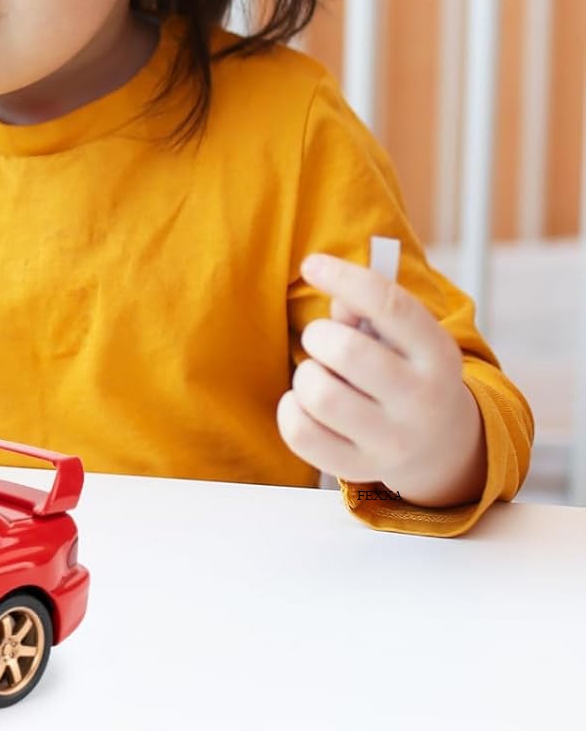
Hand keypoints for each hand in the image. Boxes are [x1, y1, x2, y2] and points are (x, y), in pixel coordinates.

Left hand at [276, 252, 486, 506]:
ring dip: (306, 374)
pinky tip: (304, 403)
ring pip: (320, 394)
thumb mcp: (404, 338)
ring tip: (319, 375)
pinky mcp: (359, 467)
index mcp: (437, 354)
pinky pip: (301, 433)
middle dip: (319, 336)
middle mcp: (421, 399)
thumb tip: (337, 300)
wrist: (440, 445)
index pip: (391, 306)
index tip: (311, 263)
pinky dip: (290, 409)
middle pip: (346, 351)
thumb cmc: (405, 371)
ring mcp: (392, 439)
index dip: (346, 278)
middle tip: (321, 340)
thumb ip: (369, 311)